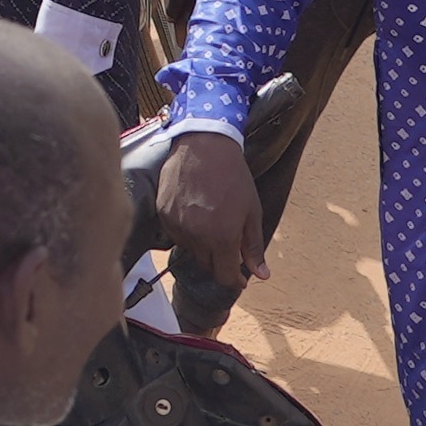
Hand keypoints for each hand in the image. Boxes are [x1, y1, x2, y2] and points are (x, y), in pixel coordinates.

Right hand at [157, 128, 264, 294]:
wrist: (203, 144)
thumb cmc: (232, 176)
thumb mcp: (251, 211)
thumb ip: (254, 246)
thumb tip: (262, 274)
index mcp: (222, 238)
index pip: (224, 276)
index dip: (235, 281)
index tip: (240, 279)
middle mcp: (196, 236)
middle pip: (206, 265)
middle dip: (219, 260)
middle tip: (228, 243)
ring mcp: (177, 225)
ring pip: (190, 249)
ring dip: (202, 245)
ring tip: (210, 221)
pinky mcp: (163, 213)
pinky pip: (175, 234)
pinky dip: (186, 231)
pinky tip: (195, 214)